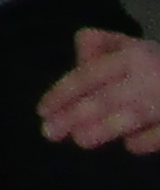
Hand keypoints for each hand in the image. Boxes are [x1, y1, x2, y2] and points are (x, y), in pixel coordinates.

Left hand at [40, 25, 159, 153]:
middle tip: (49, 132)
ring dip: (102, 129)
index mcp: (132, 55)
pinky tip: (129, 145)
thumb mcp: (132, 44)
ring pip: (130, 117)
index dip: (63, 92)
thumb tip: (77, 63)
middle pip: (104, 98)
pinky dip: (144, 141)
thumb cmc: (159, 62)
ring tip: (80, 140)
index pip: (89, 75)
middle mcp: (147, 77)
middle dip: (74, 116)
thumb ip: (101, 45)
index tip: (42, 110)